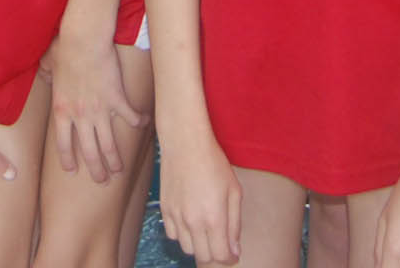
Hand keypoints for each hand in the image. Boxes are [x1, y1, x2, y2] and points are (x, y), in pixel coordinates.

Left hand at [42, 35, 142, 181]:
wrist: (84, 40)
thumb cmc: (64, 49)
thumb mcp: (49, 64)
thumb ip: (46, 74)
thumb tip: (43, 74)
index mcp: (62, 110)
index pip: (63, 144)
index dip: (68, 160)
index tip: (73, 170)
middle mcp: (80, 116)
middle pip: (88, 151)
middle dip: (96, 170)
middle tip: (101, 180)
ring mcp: (100, 110)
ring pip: (109, 143)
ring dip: (115, 159)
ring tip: (119, 170)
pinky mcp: (117, 99)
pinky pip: (129, 117)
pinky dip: (137, 122)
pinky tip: (143, 125)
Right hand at [157, 129, 241, 263]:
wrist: (186, 143)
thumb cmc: (214, 164)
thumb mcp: (234, 191)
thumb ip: (235, 224)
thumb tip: (234, 250)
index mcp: (214, 218)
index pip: (220, 256)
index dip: (229, 258)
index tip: (232, 253)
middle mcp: (193, 221)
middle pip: (203, 257)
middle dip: (215, 254)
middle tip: (220, 242)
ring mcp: (176, 216)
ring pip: (186, 248)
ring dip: (198, 245)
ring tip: (205, 230)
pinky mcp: (165, 209)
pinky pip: (172, 235)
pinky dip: (182, 235)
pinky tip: (190, 221)